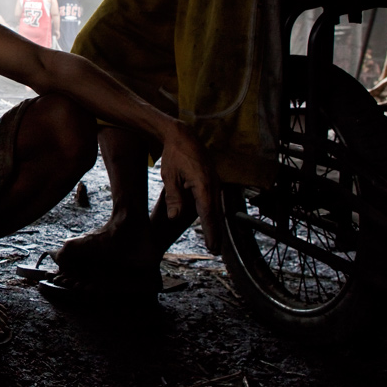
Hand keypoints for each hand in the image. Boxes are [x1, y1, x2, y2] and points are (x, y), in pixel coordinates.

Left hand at [158, 121, 221, 252]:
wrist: (183, 136)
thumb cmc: (174, 156)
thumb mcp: (169, 177)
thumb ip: (174, 198)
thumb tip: (174, 217)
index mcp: (203, 185)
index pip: (208, 213)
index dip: (211, 231)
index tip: (212, 246)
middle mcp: (214, 185)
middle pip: (216, 214)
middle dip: (216, 233)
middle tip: (215, 251)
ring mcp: (215, 182)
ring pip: (217, 208)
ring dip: (216, 225)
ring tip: (215, 243)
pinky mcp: (213, 181)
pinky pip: (214, 200)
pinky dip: (213, 213)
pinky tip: (212, 223)